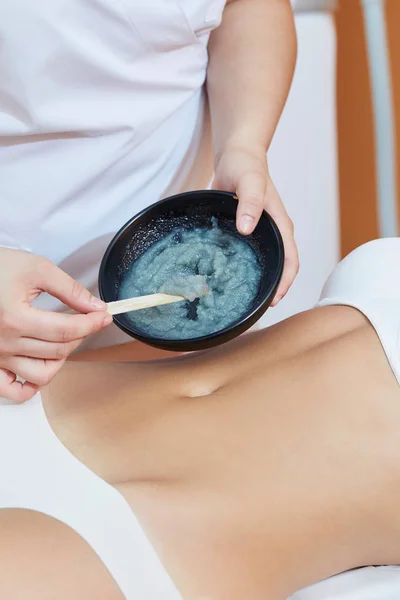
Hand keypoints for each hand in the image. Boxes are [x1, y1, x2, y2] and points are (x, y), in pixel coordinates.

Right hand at [0, 248, 111, 402]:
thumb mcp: (35, 268)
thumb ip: (69, 289)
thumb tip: (95, 306)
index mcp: (16, 318)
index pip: (67, 330)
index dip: (92, 323)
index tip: (105, 316)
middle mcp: (5, 343)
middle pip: (58, 351)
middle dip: (81, 335)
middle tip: (87, 320)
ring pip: (41, 375)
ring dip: (61, 360)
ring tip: (63, 341)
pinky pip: (12, 391)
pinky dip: (30, 387)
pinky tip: (39, 367)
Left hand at [213, 146, 298, 304]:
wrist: (237, 155)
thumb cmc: (245, 165)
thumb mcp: (248, 180)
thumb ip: (249, 202)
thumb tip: (247, 229)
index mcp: (280, 225)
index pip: (291, 260)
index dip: (285, 282)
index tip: (274, 301)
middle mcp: (274, 233)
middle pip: (280, 268)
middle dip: (272, 290)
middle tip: (254, 310)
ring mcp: (261, 234)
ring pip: (265, 264)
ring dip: (259, 281)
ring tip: (243, 300)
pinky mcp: (247, 233)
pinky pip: (250, 256)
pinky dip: (244, 269)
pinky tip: (227, 279)